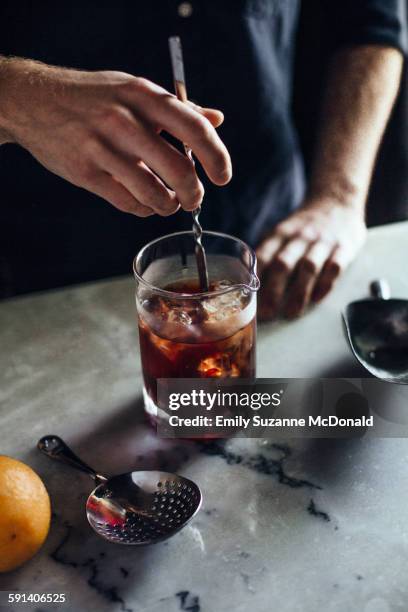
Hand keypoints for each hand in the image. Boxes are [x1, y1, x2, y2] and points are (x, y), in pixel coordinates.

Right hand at [0, 59, 231, 215]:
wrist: (35, 101)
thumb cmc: (94, 97)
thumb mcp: (135, 90)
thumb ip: (177, 109)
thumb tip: (216, 119)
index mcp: (144, 95)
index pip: (195, 128)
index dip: (216, 157)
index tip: (222, 176)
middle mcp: (125, 121)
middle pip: (179, 171)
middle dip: (194, 194)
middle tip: (194, 199)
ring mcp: (103, 148)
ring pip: (154, 194)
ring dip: (168, 206)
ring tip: (168, 202)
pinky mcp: (86, 173)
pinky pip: (128, 203)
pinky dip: (143, 209)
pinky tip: (144, 203)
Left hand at [256, 198, 366, 319]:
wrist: (337, 199)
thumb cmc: (304, 224)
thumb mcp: (281, 231)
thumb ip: (268, 252)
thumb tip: (249, 280)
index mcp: (280, 233)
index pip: (263, 256)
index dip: (255, 280)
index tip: (250, 300)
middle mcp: (300, 236)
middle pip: (283, 264)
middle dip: (273, 291)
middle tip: (268, 314)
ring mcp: (323, 241)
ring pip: (309, 267)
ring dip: (299, 293)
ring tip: (291, 313)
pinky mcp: (344, 247)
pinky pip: (334, 267)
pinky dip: (325, 284)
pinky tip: (317, 299)